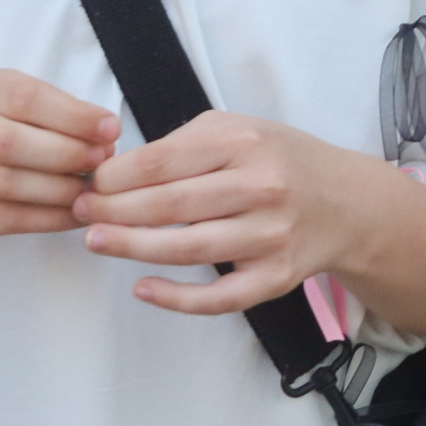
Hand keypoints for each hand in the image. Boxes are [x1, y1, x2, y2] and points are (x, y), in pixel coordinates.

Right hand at [0, 68, 119, 245]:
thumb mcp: (14, 107)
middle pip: (10, 142)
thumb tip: (107, 136)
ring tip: (92, 192)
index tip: (111, 129)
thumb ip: (56, 116)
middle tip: (102, 163)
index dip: (72, 115)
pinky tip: (74, 215)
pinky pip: (4, 219)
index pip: (26, 99)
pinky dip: (46, 219)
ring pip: (6, 184)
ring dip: (58, 190)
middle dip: (65, 154)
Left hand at [75, 110, 370, 315]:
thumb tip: (118, 170)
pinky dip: (176, 297)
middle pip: (169, 205)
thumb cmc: (279, 160)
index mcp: (245, 143)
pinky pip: (219, 297)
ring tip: (96, 241)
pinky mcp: (275, 277)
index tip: (89, 183)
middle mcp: (261, 187)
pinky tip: (143, 288)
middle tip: (80, 214)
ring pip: (187, 249)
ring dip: (132, 248)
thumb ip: (183, 144)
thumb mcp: (238, 128)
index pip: (163, 162)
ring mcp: (270, 236)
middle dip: (114, 211)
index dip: (116, 176)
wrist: (345, 202)